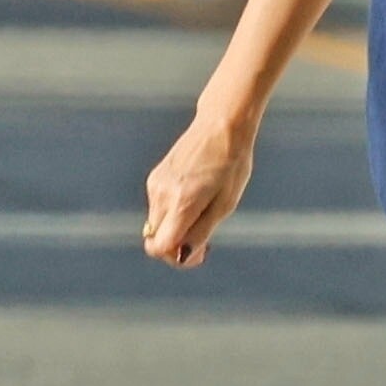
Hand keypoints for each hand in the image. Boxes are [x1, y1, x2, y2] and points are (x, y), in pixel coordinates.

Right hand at [142, 106, 255, 269]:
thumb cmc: (231, 165)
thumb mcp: (225, 204)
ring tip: (204, 216)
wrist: (221, 126)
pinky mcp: (155, 178)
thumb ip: (200, 232)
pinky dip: (173, 215)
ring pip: (157, 225)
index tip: (199, 253)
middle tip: (205, 242)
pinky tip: (195, 201)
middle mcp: (161, 194)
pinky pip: (158, 209)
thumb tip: (182, 256)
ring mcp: (155, 185)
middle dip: (176, 248)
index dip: (177, 259)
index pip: (159, 247)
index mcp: (180, 202)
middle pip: (155, 240)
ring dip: (176, 230)